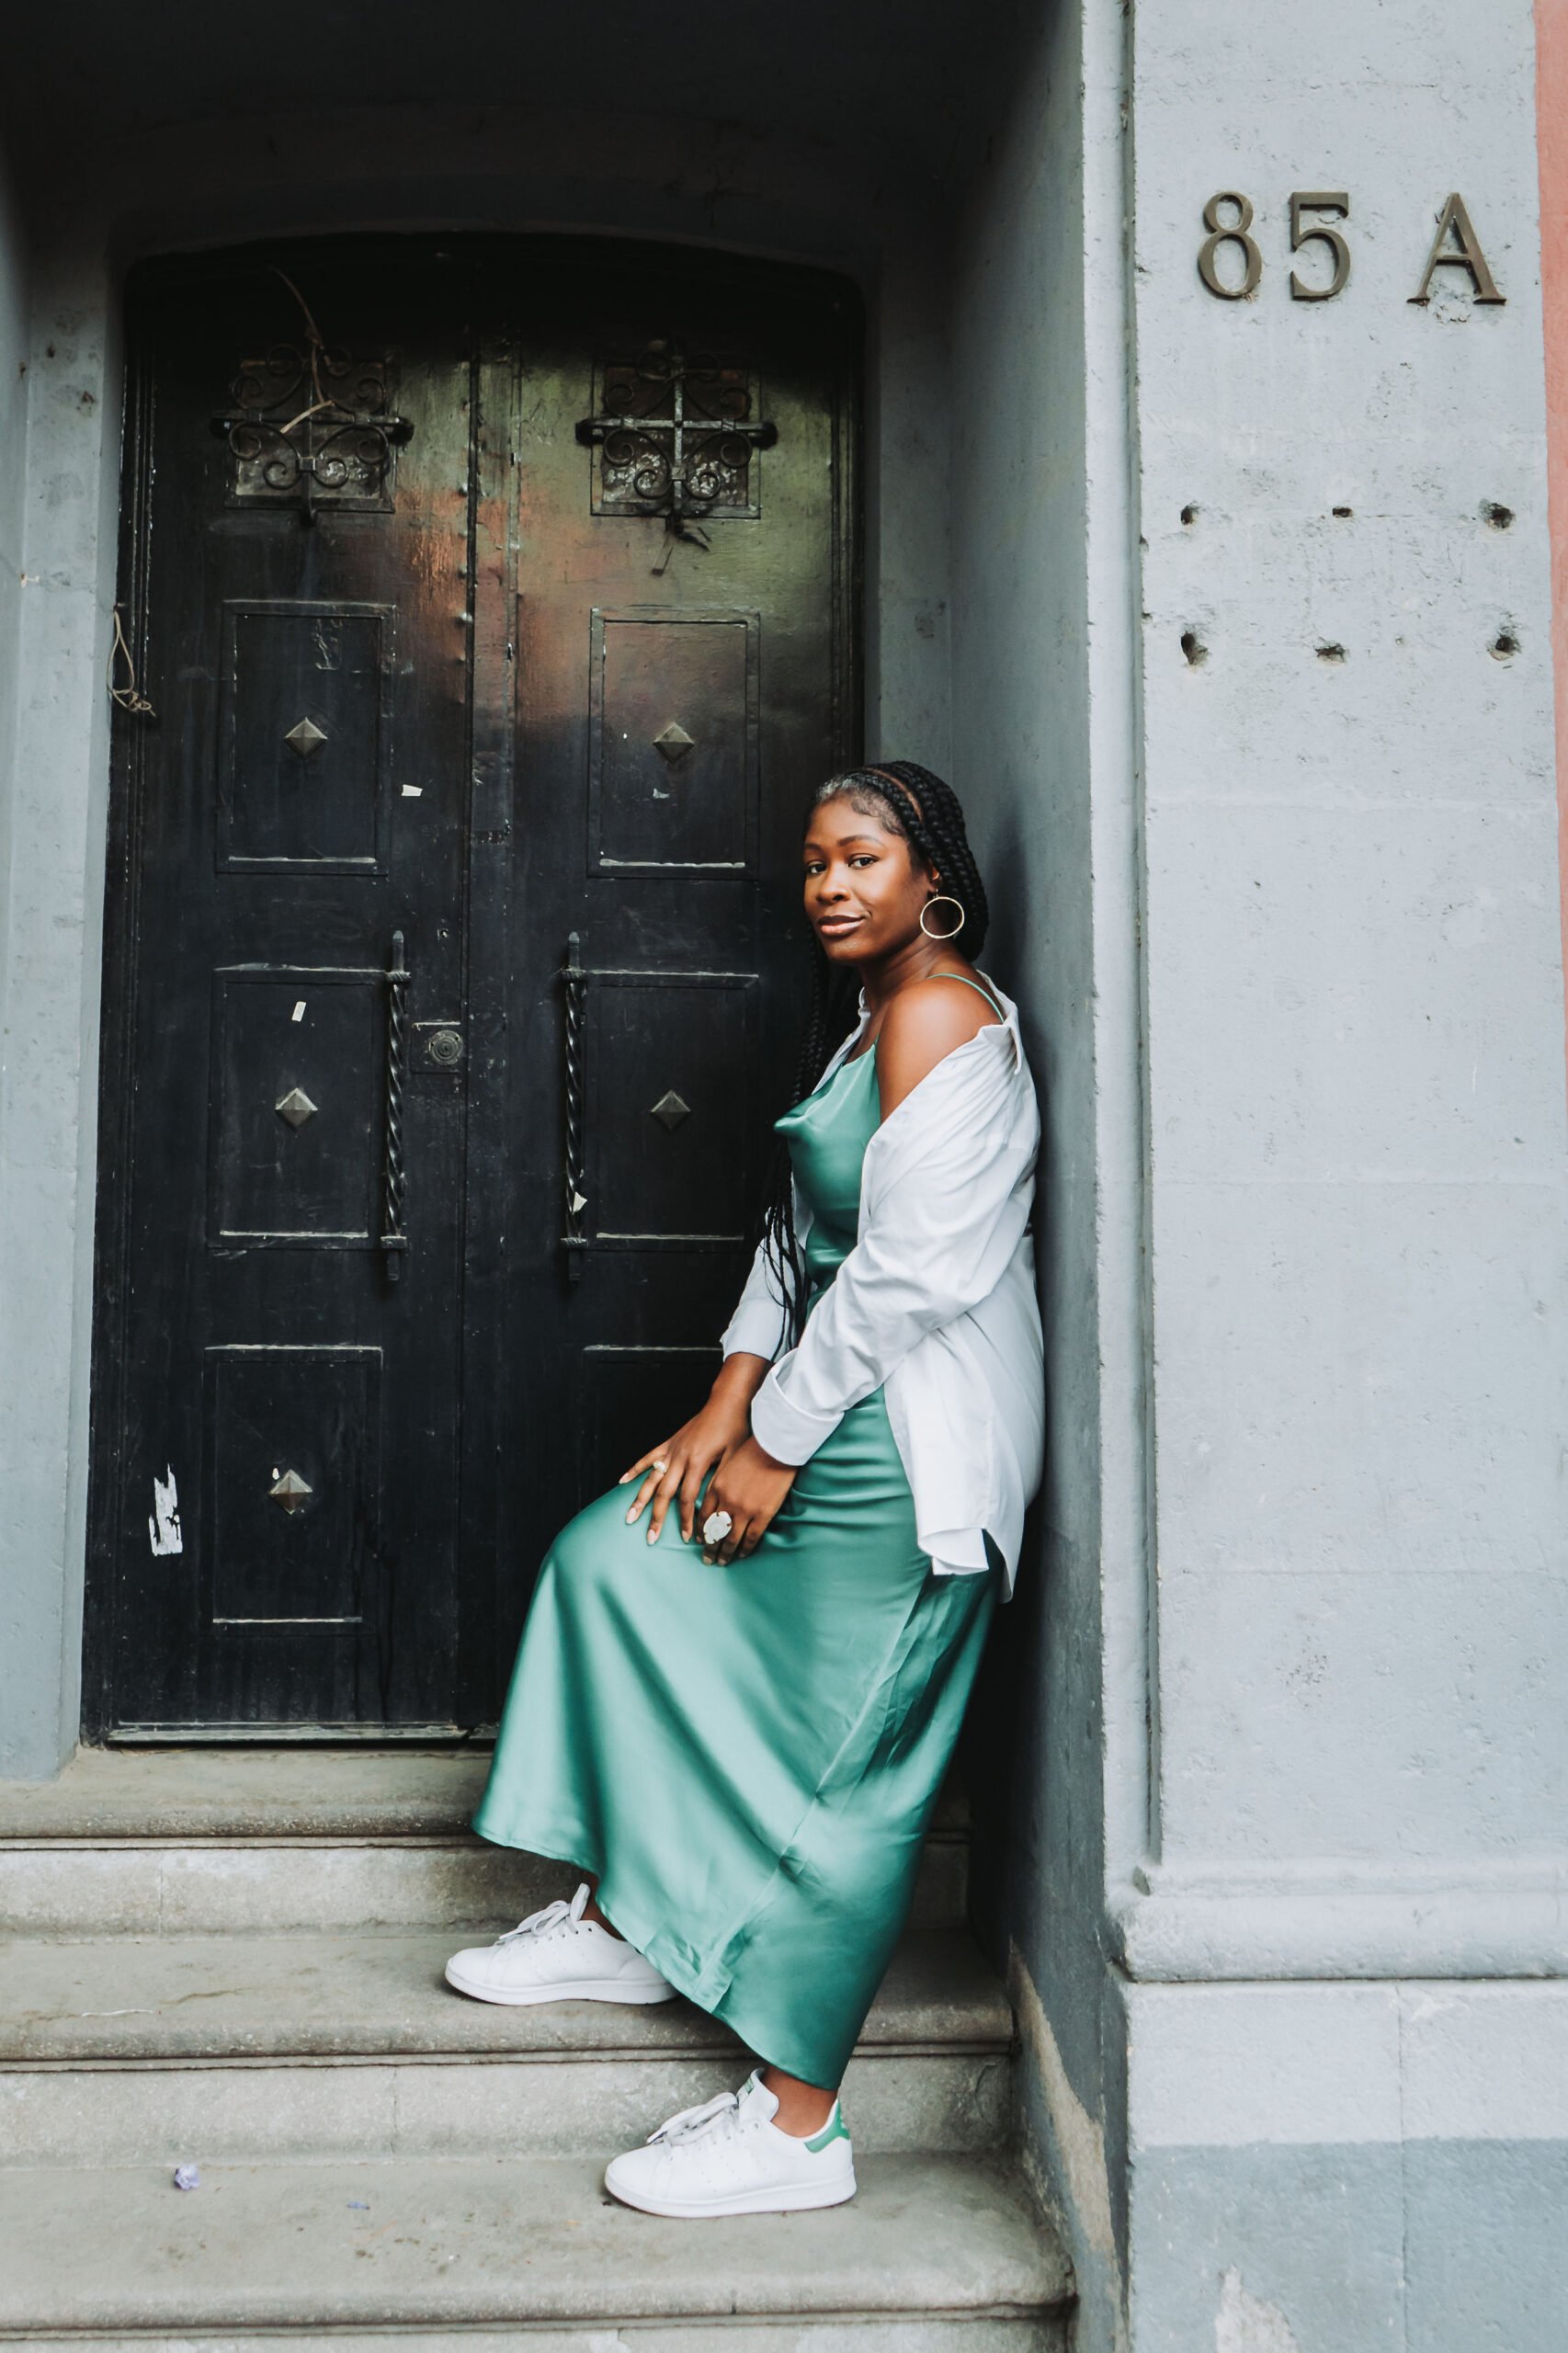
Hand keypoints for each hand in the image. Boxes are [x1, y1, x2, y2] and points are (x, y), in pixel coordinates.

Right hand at [620, 1355, 769, 1546]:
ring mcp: (672, 1449)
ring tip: (629, 1516)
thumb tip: (714, 1508)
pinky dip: (634, 1469)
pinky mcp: (669, 1442)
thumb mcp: (734, 1457)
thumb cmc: (735, 1429)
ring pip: (651, 1478)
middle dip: (656, 1517)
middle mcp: (680, 1457)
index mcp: (698, 1462)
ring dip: (639, 1498)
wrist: (727, 1402)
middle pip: (664, 1493)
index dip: (686, 1519)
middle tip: (650, 1538)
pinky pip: (648, 1457)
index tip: (686, 1537)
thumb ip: (720, 1480)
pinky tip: (622, 1481)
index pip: (687, 1498)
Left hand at [697, 1435, 796, 1564]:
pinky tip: (741, 1555)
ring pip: (730, 1539)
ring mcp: (745, 1510)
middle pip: (714, 1531)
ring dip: (725, 1553)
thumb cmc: (754, 1450)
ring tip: (722, 1562)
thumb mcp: (728, 1464)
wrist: (776, 1447)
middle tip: (707, 1559)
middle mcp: (727, 1501)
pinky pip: (751, 1538)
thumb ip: (721, 1483)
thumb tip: (718, 1500)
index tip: (699, 1541)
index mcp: (717, 1487)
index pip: (704, 1516)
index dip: (700, 1531)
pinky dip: (744, 1549)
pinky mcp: (762, 1514)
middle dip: (709, 1548)